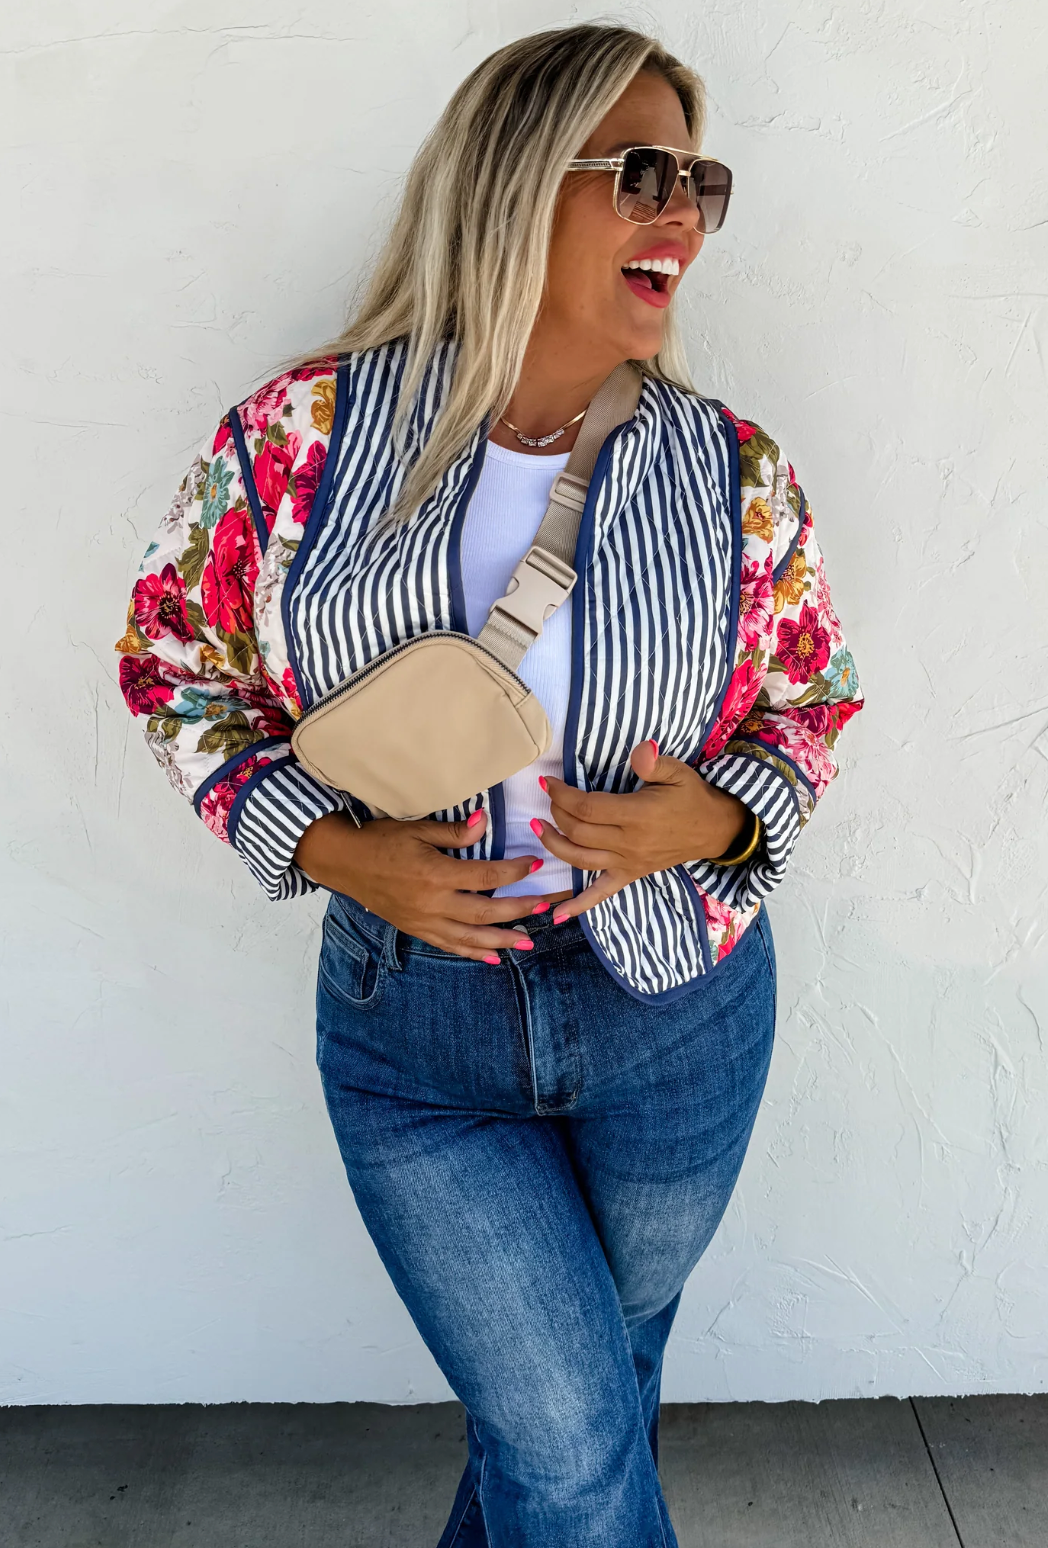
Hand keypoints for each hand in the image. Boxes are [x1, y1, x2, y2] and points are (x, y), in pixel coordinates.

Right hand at [293, 809, 548, 961]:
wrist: (344, 862)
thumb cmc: (380, 840)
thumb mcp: (417, 829)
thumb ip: (454, 833)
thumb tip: (484, 823)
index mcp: (436, 874)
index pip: (487, 878)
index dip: (515, 872)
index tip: (535, 865)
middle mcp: (433, 903)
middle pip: (485, 913)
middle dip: (517, 911)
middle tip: (542, 909)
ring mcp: (424, 921)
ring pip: (470, 938)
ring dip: (501, 941)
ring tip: (527, 943)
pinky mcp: (416, 929)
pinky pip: (449, 945)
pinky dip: (472, 953)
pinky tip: (492, 958)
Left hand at [535, 740, 750, 922]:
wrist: (713, 829)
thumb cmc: (691, 797)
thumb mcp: (678, 772)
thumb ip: (655, 762)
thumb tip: (641, 748)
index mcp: (637, 815)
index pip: (588, 807)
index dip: (562, 795)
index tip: (548, 781)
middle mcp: (629, 842)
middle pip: (579, 831)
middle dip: (556, 813)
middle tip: (549, 797)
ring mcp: (628, 862)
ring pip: (580, 859)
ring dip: (554, 844)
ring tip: (538, 827)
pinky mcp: (630, 875)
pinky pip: (601, 893)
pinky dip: (579, 905)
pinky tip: (557, 914)